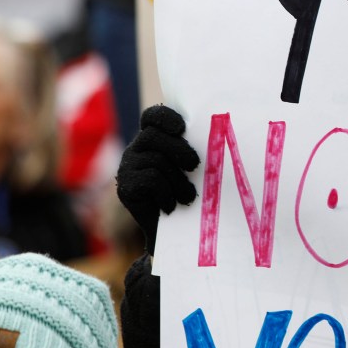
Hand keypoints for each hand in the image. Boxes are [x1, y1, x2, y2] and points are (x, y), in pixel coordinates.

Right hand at [116, 105, 199, 254]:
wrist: (174, 230)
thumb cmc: (190, 192)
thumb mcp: (195, 168)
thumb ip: (198, 149)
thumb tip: (222, 135)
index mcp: (155, 138)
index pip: (153, 116)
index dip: (165, 117)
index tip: (182, 128)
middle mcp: (137, 148)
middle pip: (153, 136)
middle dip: (179, 150)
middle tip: (195, 166)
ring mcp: (128, 166)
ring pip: (155, 160)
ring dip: (178, 181)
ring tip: (187, 196)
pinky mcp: (125, 186)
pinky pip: (150, 179)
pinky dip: (166, 193)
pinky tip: (171, 206)